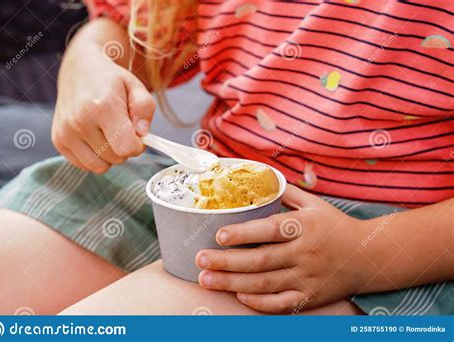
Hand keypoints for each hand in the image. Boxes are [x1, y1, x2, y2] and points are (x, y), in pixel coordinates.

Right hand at [52, 40, 154, 172]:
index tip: (137, 134)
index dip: (138, 145)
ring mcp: (66, 133)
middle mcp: (80, 121)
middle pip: (116, 158)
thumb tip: (142, 134)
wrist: (79, 71)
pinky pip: (86, 165)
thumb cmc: (111, 82)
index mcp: (102, 106)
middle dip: (124, 147)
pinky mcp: (58, 141)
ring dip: (109, 155)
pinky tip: (95, 136)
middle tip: (121, 127)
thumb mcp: (136, 87)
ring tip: (108, 132)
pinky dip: (95, 156)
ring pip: (100, 166)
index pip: (126, 147)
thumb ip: (145, 110)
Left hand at [195, 184, 366, 313]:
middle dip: (227, 262)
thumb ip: (285, 193)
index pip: (270, 230)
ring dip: (232, 283)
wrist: (368, 257)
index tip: (219, 235)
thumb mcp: (314, 204)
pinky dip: (258, 302)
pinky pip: (281, 304)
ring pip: (264, 284)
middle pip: (261, 260)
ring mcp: (308, 278)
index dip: (244, 233)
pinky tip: (238, 295)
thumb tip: (256, 178)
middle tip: (200, 259)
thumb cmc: (335, 226)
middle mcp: (305, 253)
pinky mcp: (310, 297)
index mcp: (305, 226)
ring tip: (206, 279)